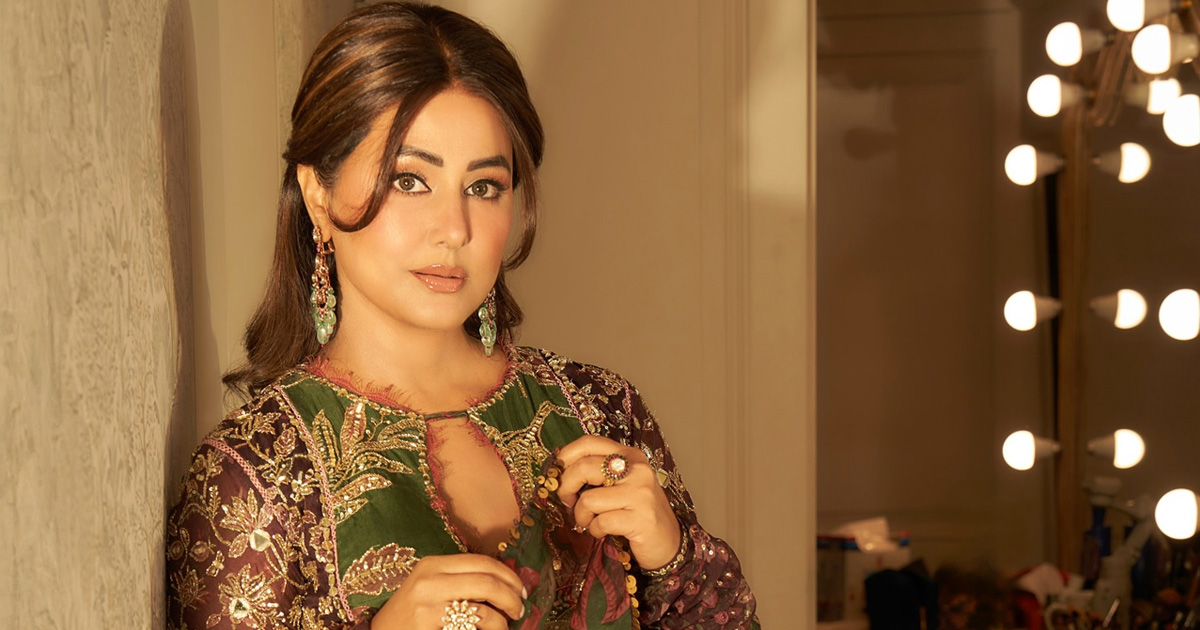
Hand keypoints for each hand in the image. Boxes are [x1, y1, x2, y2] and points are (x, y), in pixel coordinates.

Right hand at [369, 553, 525, 629]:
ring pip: (482, 610)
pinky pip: (471, 628)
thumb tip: (506, 581)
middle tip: (519, 608)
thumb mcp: (430, 585)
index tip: (520, 589)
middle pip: (486, 582)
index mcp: (433, 564)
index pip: (482, 562)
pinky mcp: (428, 627)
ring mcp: (428, 606)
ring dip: (502, 620)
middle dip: (511, 596)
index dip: (508, 576)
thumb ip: (460, 578)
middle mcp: (430, 580)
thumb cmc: (410, 612)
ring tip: (506, 625)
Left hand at [555, 435, 681, 570]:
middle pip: (584, 467)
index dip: (566, 456)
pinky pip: (601, 522)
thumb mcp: (621, 484)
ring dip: (582, 516)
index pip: (590, 442)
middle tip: (568, 501)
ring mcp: (641, 493)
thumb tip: (559, 471)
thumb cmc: (637, 512)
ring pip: (589, 499)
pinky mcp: (641, 519)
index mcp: (630, 455)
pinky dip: (595, 530)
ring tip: (591, 521)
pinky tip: (604, 532)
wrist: (669, 541)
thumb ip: (598, 472)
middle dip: (566, 488)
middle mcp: (637, 469)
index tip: (557, 473)